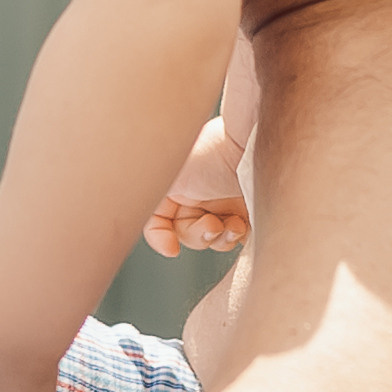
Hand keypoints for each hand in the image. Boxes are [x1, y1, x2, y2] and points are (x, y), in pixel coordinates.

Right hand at [145, 114, 248, 255]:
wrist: (251, 142)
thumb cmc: (210, 154)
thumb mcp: (167, 174)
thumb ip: (147, 196)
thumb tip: (140, 218)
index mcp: (173, 186)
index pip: (156, 221)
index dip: (160, 238)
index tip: (172, 249)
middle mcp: (195, 195)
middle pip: (187, 234)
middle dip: (199, 236)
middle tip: (213, 224)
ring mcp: (222, 203)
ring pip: (214, 240)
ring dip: (221, 239)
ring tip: (234, 224)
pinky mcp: (247, 209)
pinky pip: (238, 238)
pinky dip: (238, 237)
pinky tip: (243, 224)